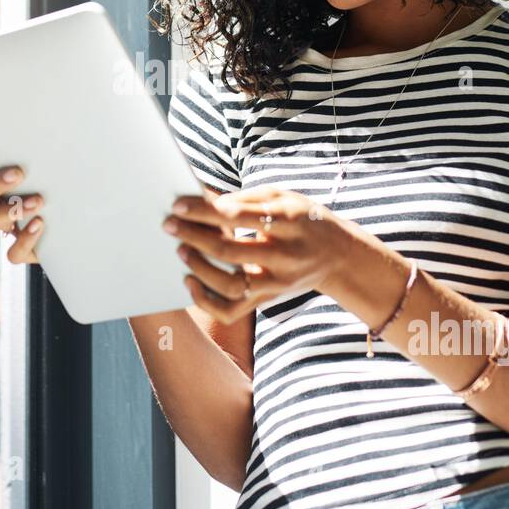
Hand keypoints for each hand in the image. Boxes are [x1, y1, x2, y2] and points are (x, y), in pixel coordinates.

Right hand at [0, 120, 45, 264]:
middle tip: (20, 174)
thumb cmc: (58, 179)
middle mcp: (2, 203)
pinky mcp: (28, 249)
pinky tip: (39, 225)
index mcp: (1, 180)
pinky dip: (22, 241)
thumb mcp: (41, 158)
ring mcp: (13, 227)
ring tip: (38, 202)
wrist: (92, 212)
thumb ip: (10, 141)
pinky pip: (13, 254)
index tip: (5, 161)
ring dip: (11, 211)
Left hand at [164, 185, 382, 324]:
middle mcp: (286, 255)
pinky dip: (206, 301)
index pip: (241, 215)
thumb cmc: (303, 218)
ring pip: (230, 285)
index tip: (178, 205)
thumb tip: (204, 200)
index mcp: (291, 221)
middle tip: (169, 225)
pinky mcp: (269, 298)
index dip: (206, 211)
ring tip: (181, 250)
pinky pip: (232, 311)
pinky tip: (190, 282)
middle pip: (231, 251)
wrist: (339, 256)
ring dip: (199, 268)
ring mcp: (277, 281)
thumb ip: (246, 198)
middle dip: (194, 237)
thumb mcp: (284, 197)